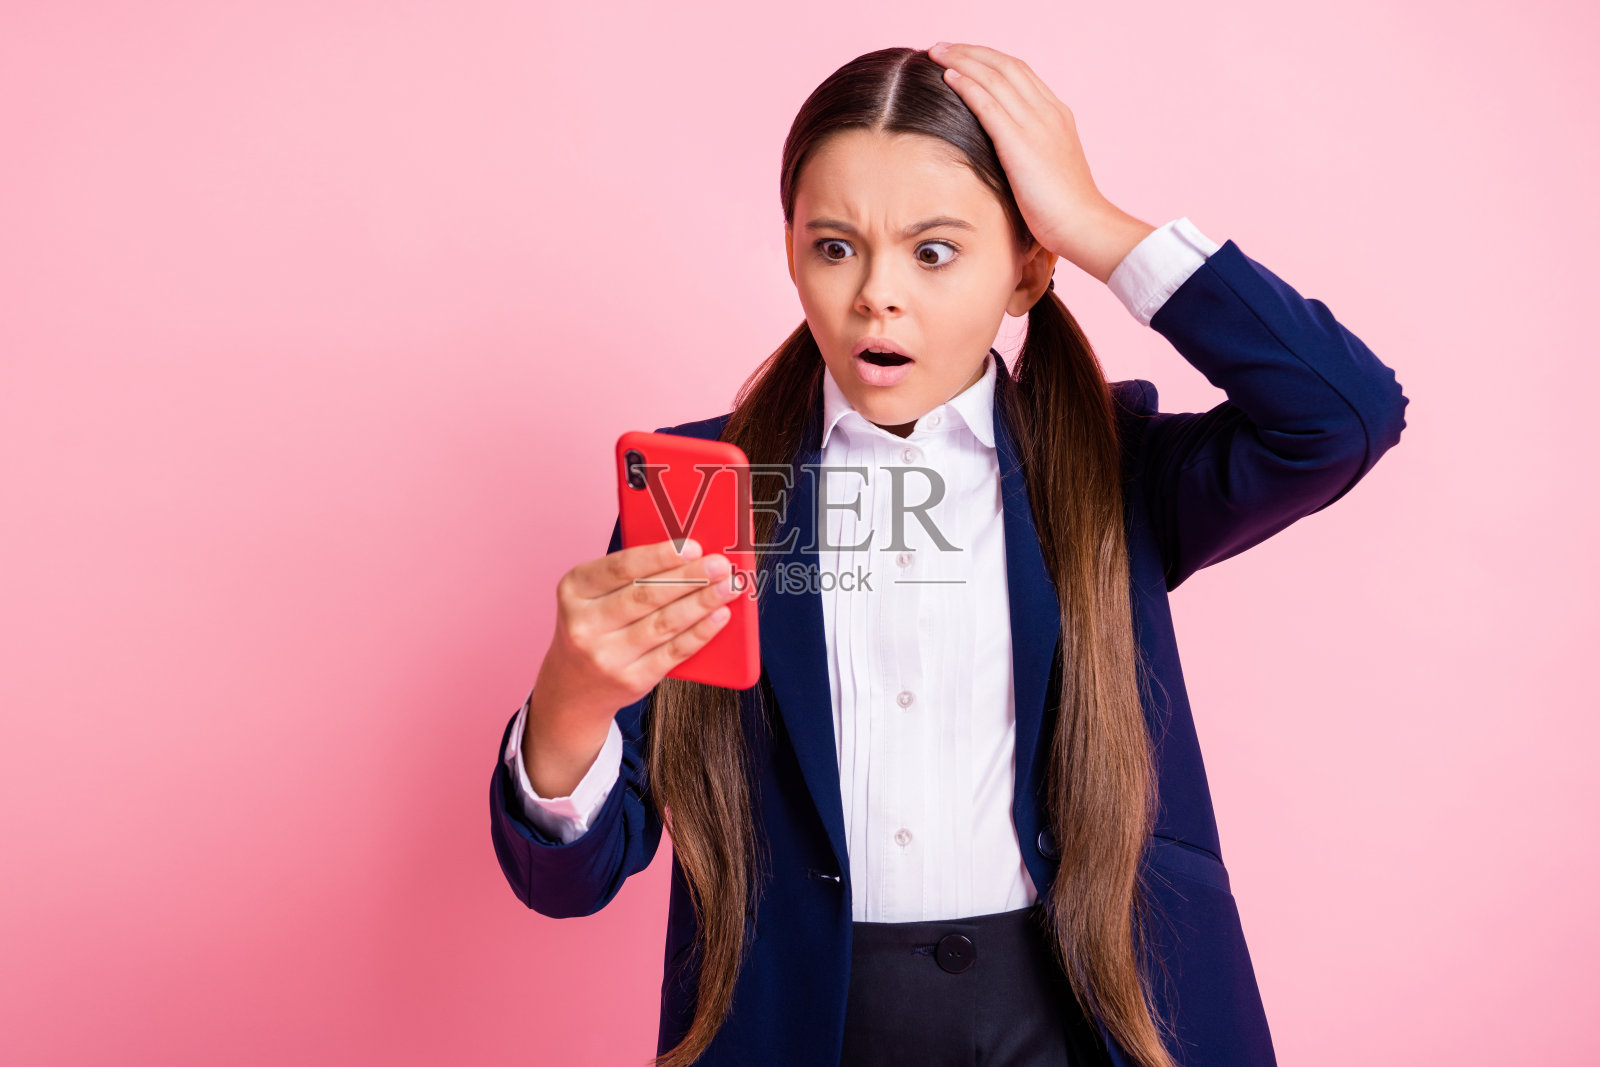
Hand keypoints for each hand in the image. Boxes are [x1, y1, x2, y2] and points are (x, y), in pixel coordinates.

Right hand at [521, 537, 741, 794]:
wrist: (575, 685)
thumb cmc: (595, 626)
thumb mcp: (594, 594)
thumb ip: (631, 574)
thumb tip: (689, 555)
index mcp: (574, 590)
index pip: (621, 567)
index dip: (660, 556)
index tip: (693, 547)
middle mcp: (585, 624)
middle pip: (646, 595)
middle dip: (689, 578)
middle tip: (719, 565)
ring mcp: (607, 656)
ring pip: (664, 623)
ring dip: (701, 603)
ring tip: (727, 587)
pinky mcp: (631, 680)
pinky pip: (673, 652)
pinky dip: (700, 632)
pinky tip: (718, 616)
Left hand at [926, 42, 1154, 283]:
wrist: (1083, 224)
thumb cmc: (1064, 209)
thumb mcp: (1048, 169)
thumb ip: (1030, 152)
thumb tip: (1007, 156)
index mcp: (1056, 114)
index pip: (1019, 72)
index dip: (989, 59)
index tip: (964, 56)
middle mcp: (1047, 111)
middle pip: (1005, 66)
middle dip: (971, 52)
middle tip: (942, 47)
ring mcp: (1035, 124)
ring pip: (994, 78)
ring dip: (962, 61)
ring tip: (937, 53)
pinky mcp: (1020, 143)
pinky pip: (989, 104)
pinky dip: (968, 85)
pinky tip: (948, 76)